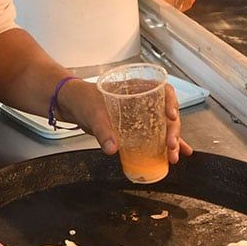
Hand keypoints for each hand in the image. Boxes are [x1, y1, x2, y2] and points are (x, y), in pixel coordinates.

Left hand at [60, 79, 191, 163]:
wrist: (72, 106)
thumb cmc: (83, 99)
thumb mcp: (93, 113)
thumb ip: (102, 130)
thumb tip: (112, 148)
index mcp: (137, 88)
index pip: (164, 91)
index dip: (172, 102)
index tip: (170, 116)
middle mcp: (144, 101)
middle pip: (167, 113)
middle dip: (173, 130)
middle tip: (171, 145)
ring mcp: (142, 116)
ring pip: (164, 127)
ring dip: (172, 142)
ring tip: (174, 157)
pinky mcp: (136, 129)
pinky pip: (155, 137)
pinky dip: (165, 147)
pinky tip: (174, 156)